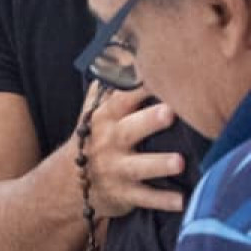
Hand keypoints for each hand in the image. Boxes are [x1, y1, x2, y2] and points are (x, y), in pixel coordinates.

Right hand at [81, 84, 185, 219]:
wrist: (68, 184)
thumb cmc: (93, 140)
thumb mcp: (93, 113)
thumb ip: (110, 85)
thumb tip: (123, 50)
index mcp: (106, 117)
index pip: (124, 97)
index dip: (143, 86)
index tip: (164, 74)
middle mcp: (110, 142)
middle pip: (131, 130)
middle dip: (149, 121)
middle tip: (170, 112)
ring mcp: (117, 169)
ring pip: (140, 167)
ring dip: (160, 165)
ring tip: (179, 162)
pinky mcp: (124, 195)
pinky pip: (145, 198)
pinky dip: (162, 201)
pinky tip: (183, 201)